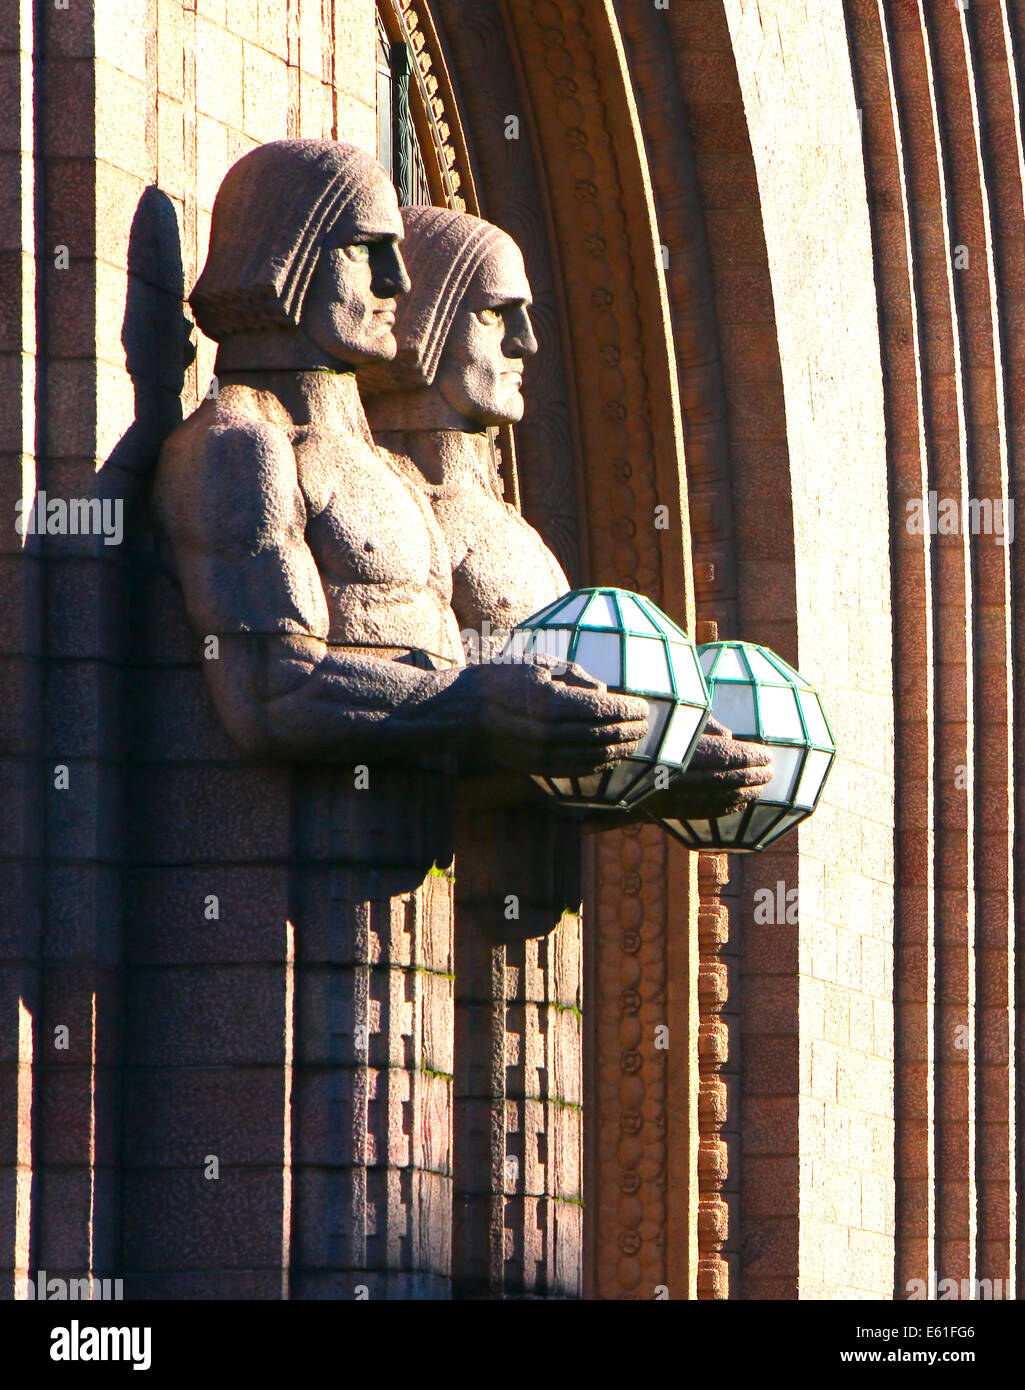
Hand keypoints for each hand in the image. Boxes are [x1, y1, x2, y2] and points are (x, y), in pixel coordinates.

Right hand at [468, 655, 649, 776]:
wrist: (464, 711)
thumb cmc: (503, 679)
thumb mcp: (539, 664)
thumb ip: (575, 675)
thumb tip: (603, 692)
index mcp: (550, 701)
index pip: (601, 710)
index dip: (627, 711)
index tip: (643, 706)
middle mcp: (548, 731)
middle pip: (600, 734)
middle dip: (627, 731)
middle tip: (645, 725)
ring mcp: (541, 753)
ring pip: (592, 757)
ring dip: (618, 750)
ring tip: (635, 743)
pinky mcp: (536, 767)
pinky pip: (575, 770)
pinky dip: (598, 765)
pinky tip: (611, 757)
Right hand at [640, 714, 772, 820]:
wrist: (613, 760)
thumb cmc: (651, 729)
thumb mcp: (677, 717)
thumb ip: (705, 725)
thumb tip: (732, 738)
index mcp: (677, 749)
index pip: (722, 755)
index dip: (747, 757)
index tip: (766, 754)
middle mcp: (673, 775)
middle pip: (722, 778)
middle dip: (750, 776)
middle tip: (770, 771)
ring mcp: (668, 796)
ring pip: (714, 798)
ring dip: (742, 794)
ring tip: (761, 787)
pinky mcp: (665, 811)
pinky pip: (701, 812)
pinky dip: (725, 809)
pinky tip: (740, 803)